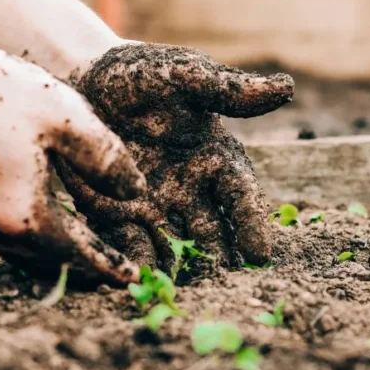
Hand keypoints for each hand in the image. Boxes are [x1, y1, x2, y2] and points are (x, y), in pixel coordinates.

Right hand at [0, 41, 144, 283]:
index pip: (81, 256)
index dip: (110, 267)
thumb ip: (107, 159)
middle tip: (118, 268)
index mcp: (26, 218)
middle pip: (54, 263)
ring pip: (29, 254)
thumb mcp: (65, 117)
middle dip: (87, 266)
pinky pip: (8, 237)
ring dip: (60, 254)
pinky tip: (51, 219)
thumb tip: (136, 192)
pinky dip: (36, 236)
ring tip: (91, 247)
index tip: (134, 278)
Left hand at [61, 43, 293, 269]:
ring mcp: (156, 206)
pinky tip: (142, 280)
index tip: (260, 254)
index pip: (241, 197)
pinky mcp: (118, 214)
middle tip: (225, 287)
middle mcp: (191, 190)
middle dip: (219, 260)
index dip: (252, 224)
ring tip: (186, 294)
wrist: (83, 79)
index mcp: (215, 158)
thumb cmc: (141, 74)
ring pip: (176, 246)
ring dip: (182, 270)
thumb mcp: (183, 75)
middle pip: (212, 232)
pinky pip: (131, 244)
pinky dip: (138, 262)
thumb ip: (228, 89)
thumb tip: (286, 88)